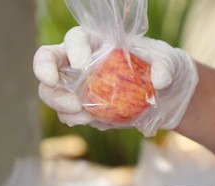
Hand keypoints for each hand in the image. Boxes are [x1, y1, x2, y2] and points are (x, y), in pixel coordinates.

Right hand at [33, 26, 197, 136]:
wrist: (162, 98)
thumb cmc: (161, 68)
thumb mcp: (169, 62)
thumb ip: (164, 66)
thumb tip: (159, 79)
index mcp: (97, 41)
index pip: (76, 38)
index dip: (73, 49)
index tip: (82, 64)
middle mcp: (79, 60)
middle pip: (49, 59)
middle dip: (46, 72)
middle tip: (62, 91)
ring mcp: (76, 85)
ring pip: (50, 90)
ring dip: (58, 102)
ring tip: (81, 111)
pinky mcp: (80, 107)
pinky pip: (66, 113)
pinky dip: (72, 118)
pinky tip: (89, 119)